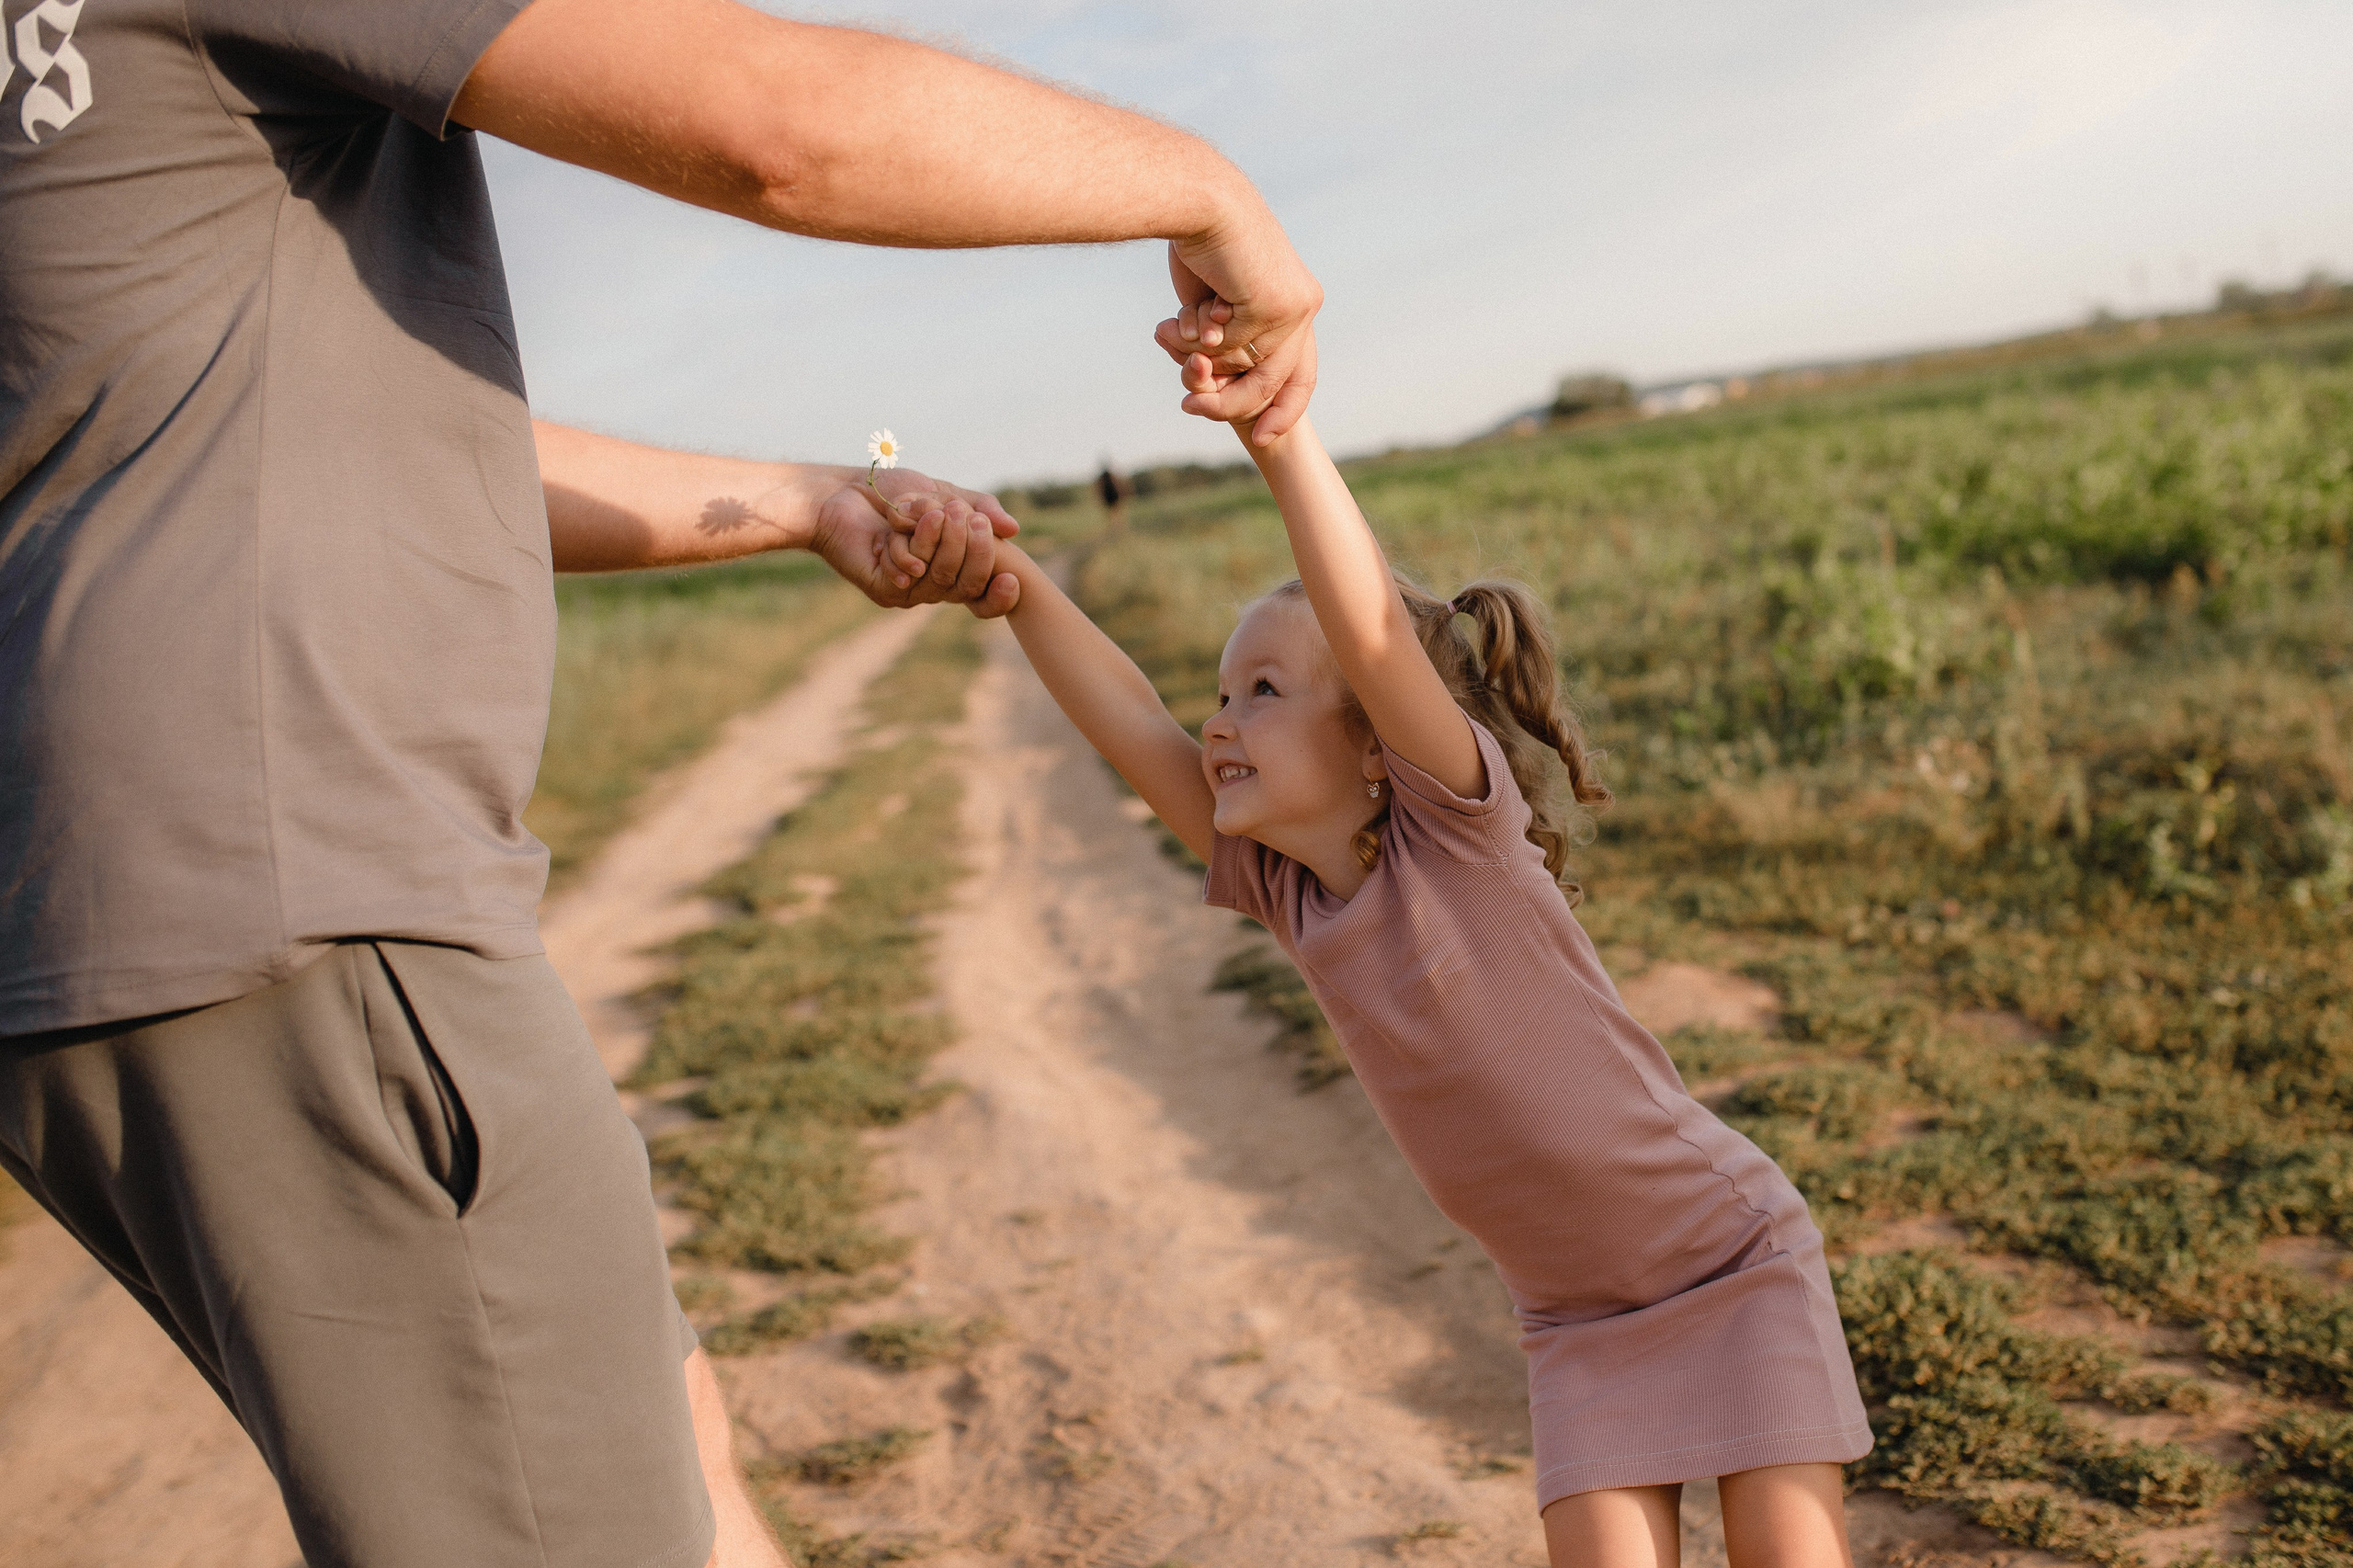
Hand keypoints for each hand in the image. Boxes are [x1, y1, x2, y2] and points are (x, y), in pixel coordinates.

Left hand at [806, 469, 1020, 615]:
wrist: (845, 490)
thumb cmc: (894, 491)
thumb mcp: (945, 493)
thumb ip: (980, 508)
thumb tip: (1013, 529)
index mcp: (953, 568)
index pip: (985, 598)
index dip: (1002, 597)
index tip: (1011, 579)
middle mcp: (934, 586)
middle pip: (969, 585)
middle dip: (974, 548)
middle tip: (963, 514)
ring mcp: (909, 591)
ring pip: (942, 577)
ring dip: (940, 539)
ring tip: (931, 511)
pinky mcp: (884, 589)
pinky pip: (910, 572)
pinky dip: (908, 544)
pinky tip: (896, 525)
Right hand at [1153, 209, 1321, 443]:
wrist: (1200, 200)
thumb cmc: (1201, 242)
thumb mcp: (1218, 298)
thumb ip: (1228, 335)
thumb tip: (1215, 371)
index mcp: (1299, 303)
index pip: (1302, 373)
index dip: (1283, 409)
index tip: (1262, 437)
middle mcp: (1304, 307)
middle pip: (1275, 383)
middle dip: (1229, 404)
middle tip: (1189, 409)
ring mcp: (1292, 307)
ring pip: (1246, 367)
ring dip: (1201, 357)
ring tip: (1172, 335)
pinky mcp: (1271, 305)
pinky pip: (1227, 346)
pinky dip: (1198, 334)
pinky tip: (1186, 309)